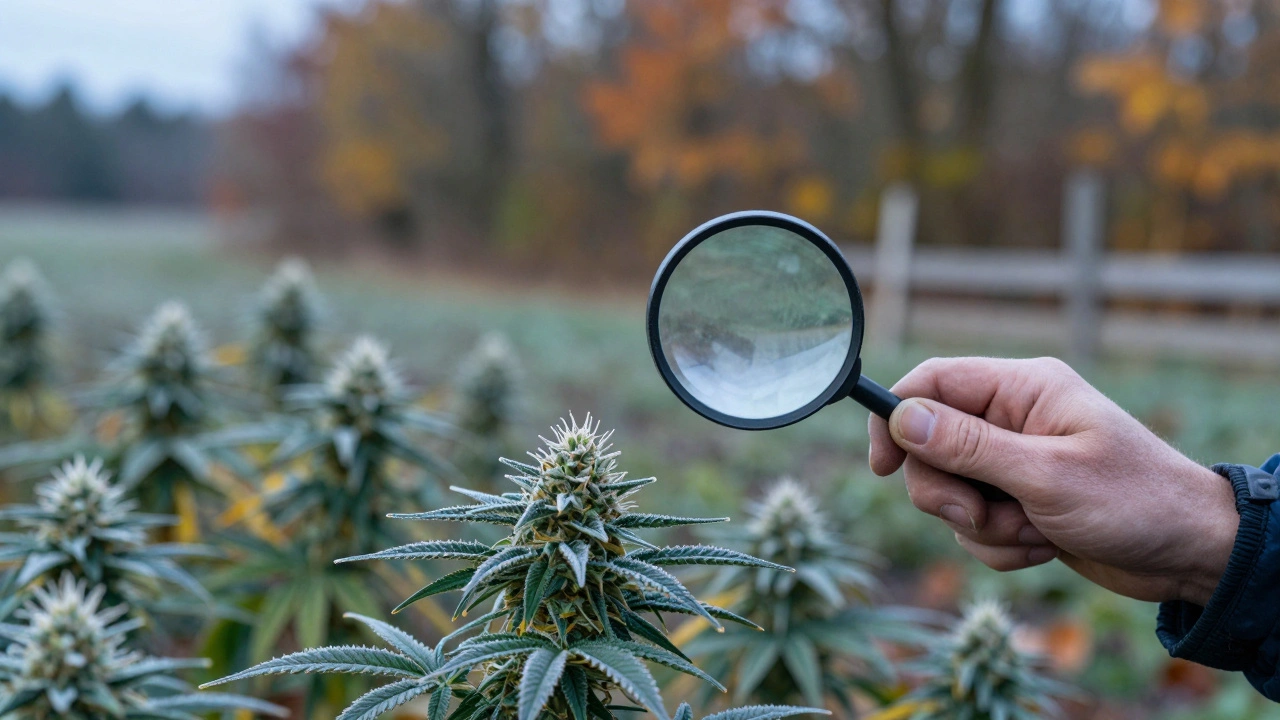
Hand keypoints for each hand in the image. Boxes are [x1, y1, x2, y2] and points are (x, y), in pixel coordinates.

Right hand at [868, 356, 1237, 605]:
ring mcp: (1014, 463)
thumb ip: (969, 446)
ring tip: (1035, 532)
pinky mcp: (1018, 502)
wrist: (1191, 555)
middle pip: (929, 448)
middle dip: (949, 494)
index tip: (882, 467)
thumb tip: (902, 417)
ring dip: (982, 526)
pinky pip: (973, 527)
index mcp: (1021, 389)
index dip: (895, 419)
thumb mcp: (1046, 475)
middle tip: (982, 515)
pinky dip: (1000, 546)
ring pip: (949, 494)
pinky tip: (1045, 546)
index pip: (932, 383)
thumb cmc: (1135, 502)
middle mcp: (1012, 419)